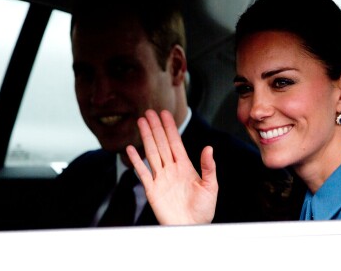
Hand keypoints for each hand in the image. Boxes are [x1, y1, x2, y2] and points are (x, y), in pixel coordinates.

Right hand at [126, 109, 217, 224]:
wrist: (192, 228)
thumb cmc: (203, 210)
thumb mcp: (210, 186)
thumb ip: (209, 167)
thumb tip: (209, 147)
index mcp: (185, 166)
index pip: (175, 142)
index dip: (170, 128)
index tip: (165, 113)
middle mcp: (171, 169)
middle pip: (161, 143)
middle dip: (155, 128)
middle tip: (149, 112)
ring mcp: (161, 178)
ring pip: (152, 153)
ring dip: (146, 137)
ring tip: (140, 122)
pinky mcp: (152, 190)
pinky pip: (142, 173)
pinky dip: (136, 161)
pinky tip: (130, 149)